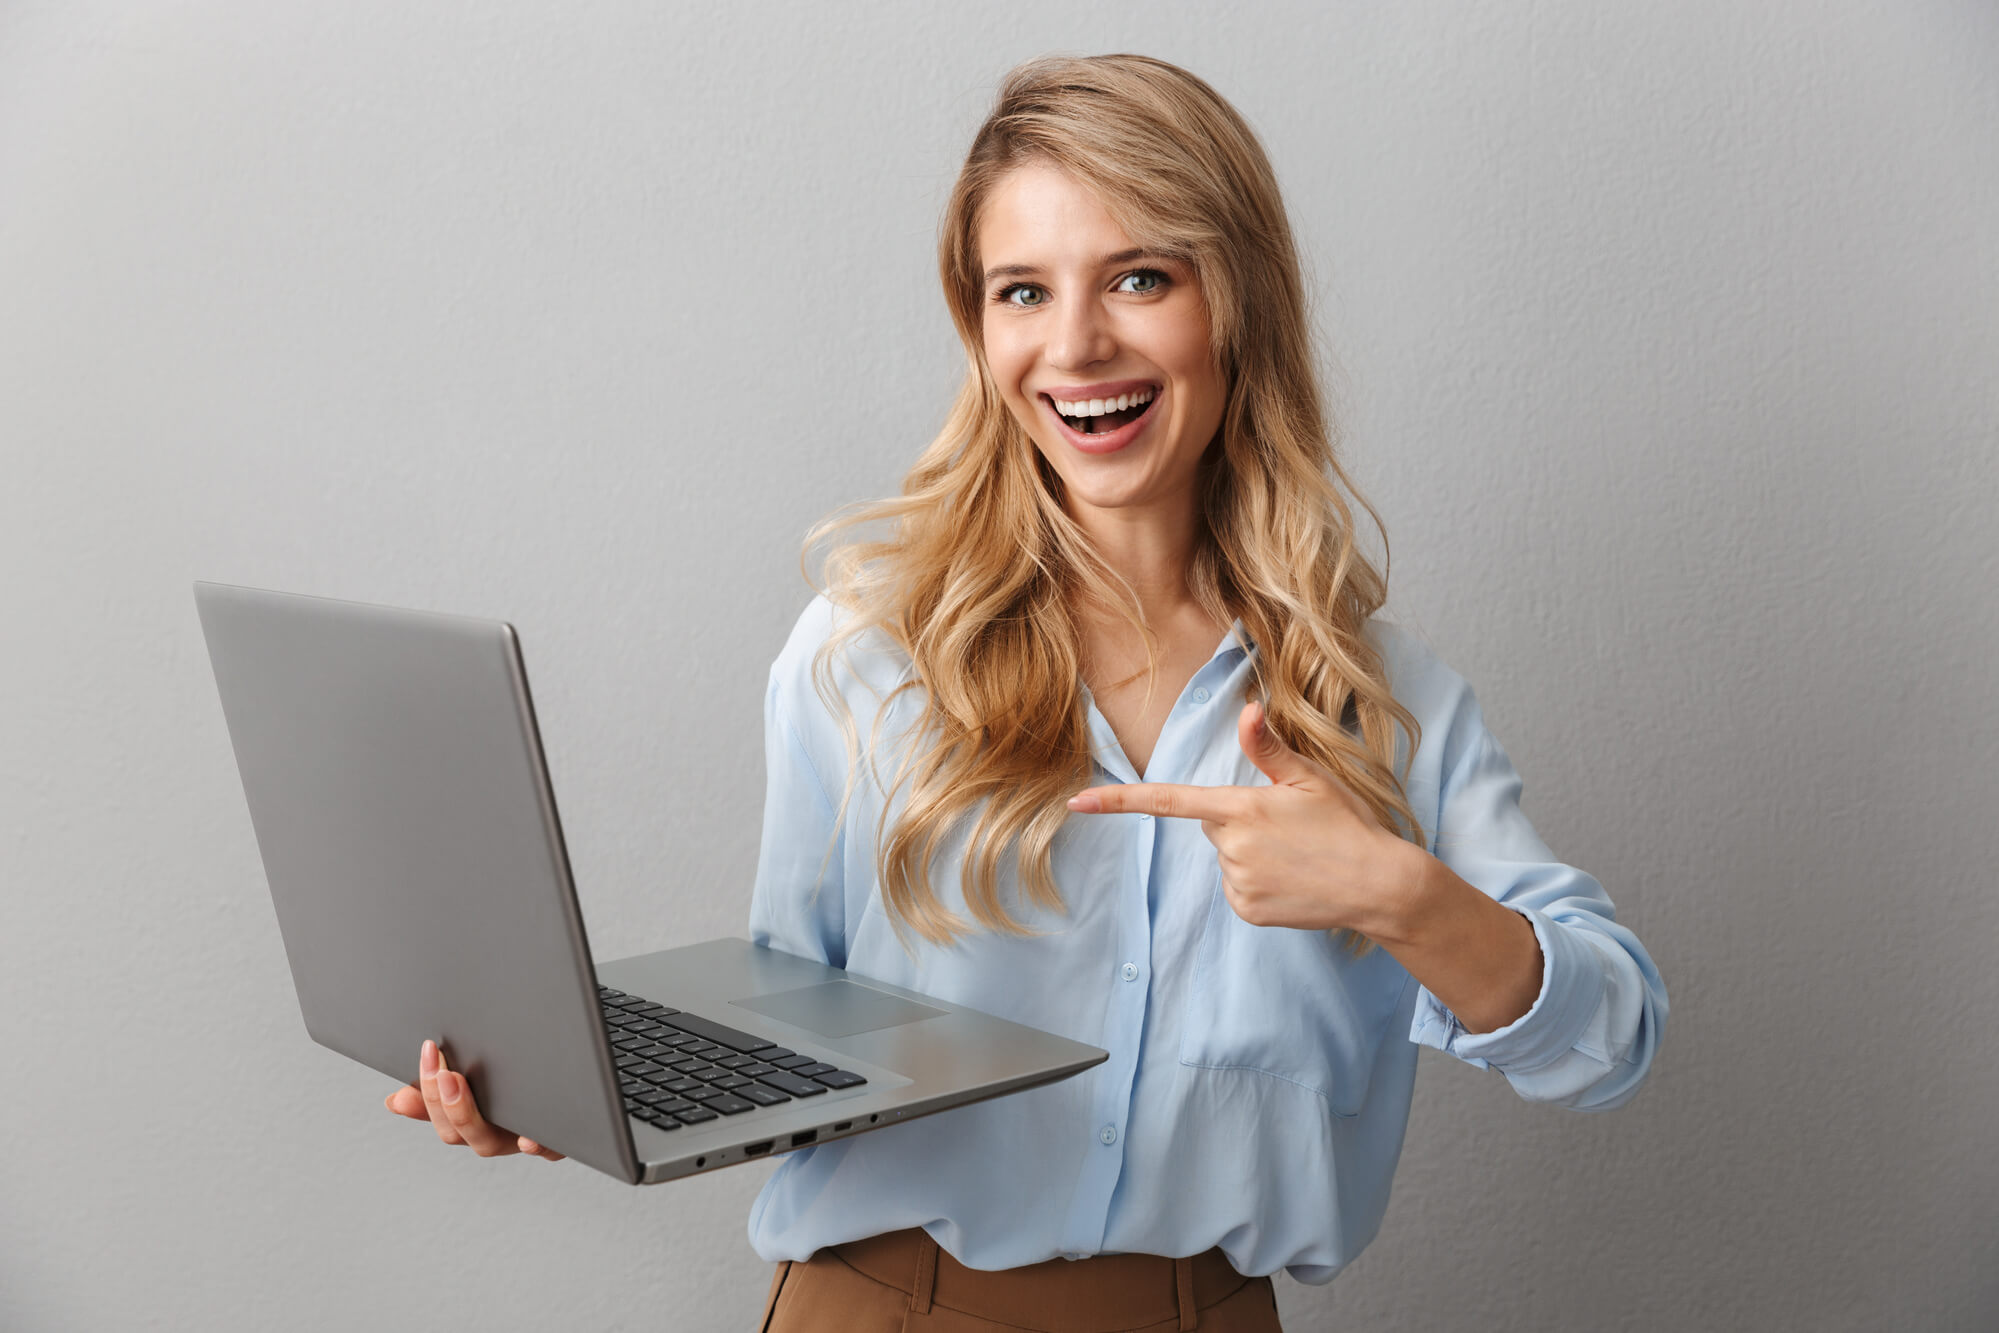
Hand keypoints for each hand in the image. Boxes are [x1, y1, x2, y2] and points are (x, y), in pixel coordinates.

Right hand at [383, 1038, 564, 1160]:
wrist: (585, 1081)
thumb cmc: (528, 1077)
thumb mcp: (482, 1076)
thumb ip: (443, 1085)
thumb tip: (395, 1101)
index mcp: (474, 1118)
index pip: (436, 1117)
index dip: (419, 1105)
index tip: (403, 1084)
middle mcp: (494, 1134)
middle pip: (455, 1131)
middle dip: (440, 1099)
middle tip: (438, 1068)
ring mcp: (522, 1138)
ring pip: (487, 1141)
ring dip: (468, 1116)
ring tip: (458, 1084)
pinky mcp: (559, 1140)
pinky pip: (547, 1149)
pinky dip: (536, 1145)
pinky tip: (526, 1138)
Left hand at [1065, 700, 1421, 938]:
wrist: (1379, 886)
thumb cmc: (1348, 825)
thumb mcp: (1312, 779)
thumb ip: (1269, 749)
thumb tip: (1248, 710)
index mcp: (1241, 809)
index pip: (1167, 801)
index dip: (1118, 801)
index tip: (1077, 804)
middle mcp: (1231, 848)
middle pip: (1213, 826)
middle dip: (1240, 822)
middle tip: (1288, 827)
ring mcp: (1238, 883)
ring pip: (1227, 858)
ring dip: (1252, 854)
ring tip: (1298, 855)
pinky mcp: (1247, 910)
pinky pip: (1239, 888)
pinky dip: (1260, 882)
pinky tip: (1294, 880)